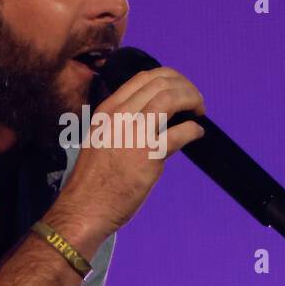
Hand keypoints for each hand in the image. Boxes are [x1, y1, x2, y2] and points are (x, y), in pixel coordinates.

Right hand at [50, 66, 205, 243]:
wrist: (84, 207)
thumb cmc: (94, 180)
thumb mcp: (101, 138)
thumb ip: (123, 122)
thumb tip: (155, 115)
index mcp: (108, 110)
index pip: (144, 78)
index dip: (170, 78)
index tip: (180, 89)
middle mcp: (120, 116)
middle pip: (161, 84)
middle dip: (186, 87)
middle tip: (196, 101)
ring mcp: (133, 134)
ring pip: (171, 99)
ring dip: (192, 100)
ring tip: (200, 111)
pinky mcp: (148, 155)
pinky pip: (180, 132)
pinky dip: (194, 129)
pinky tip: (197, 133)